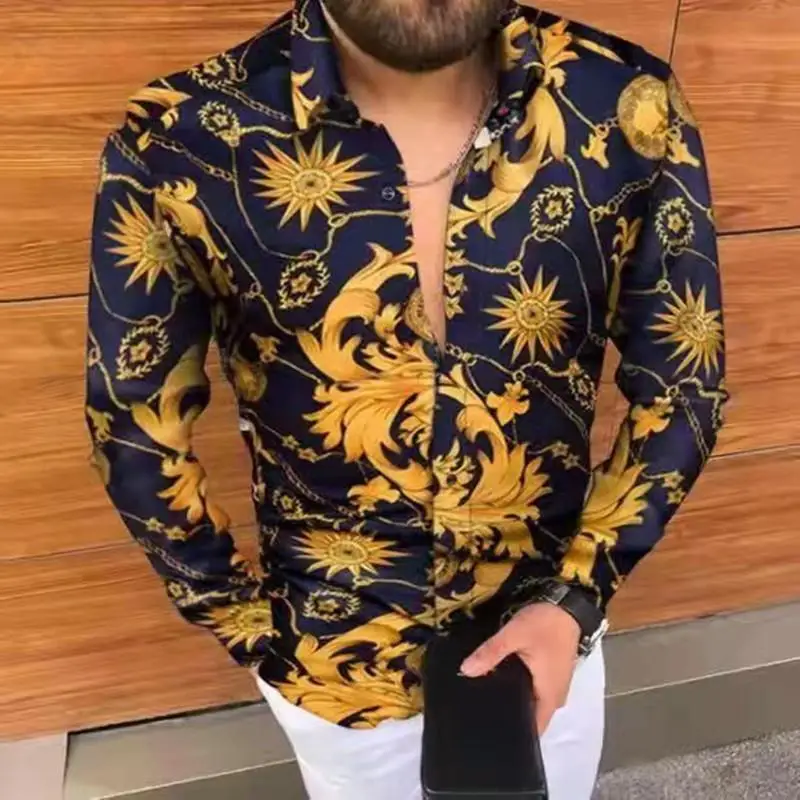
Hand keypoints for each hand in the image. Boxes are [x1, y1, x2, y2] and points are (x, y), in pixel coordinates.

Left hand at [460, 602, 580, 734]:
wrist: (568, 605)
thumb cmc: (545, 624)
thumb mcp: (514, 635)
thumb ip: (490, 653)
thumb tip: (465, 671)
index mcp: (549, 697)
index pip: (531, 730)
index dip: (510, 732)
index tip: (485, 729)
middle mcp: (554, 698)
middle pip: (529, 717)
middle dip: (505, 714)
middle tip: (476, 709)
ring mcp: (554, 686)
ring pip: (530, 702)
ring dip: (512, 699)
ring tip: (482, 695)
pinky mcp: (551, 675)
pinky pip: (533, 690)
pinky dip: (518, 688)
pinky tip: (499, 680)